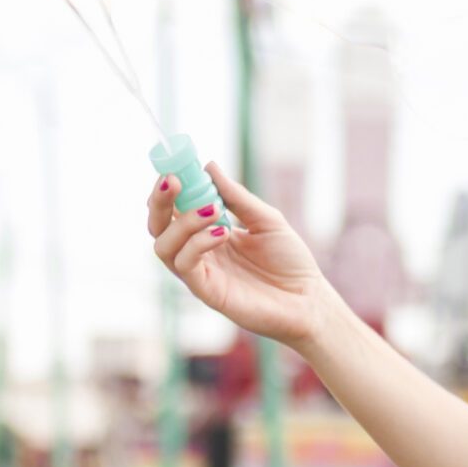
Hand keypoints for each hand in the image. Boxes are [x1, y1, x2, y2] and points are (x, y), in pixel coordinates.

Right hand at [147, 161, 340, 350]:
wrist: (309, 300)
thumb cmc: (290, 262)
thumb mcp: (266, 220)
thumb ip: (237, 197)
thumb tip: (209, 166)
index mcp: (208, 233)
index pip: (173, 209)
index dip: (168, 189)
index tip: (174, 167)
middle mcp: (198, 253)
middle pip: (158, 226)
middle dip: (159, 201)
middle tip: (174, 181)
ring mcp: (200, 273)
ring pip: (164, 245)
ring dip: (183, 221)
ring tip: (213, 208)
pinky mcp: (206, 291)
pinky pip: (185, 264)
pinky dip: (197, 243)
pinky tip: (223, 233)